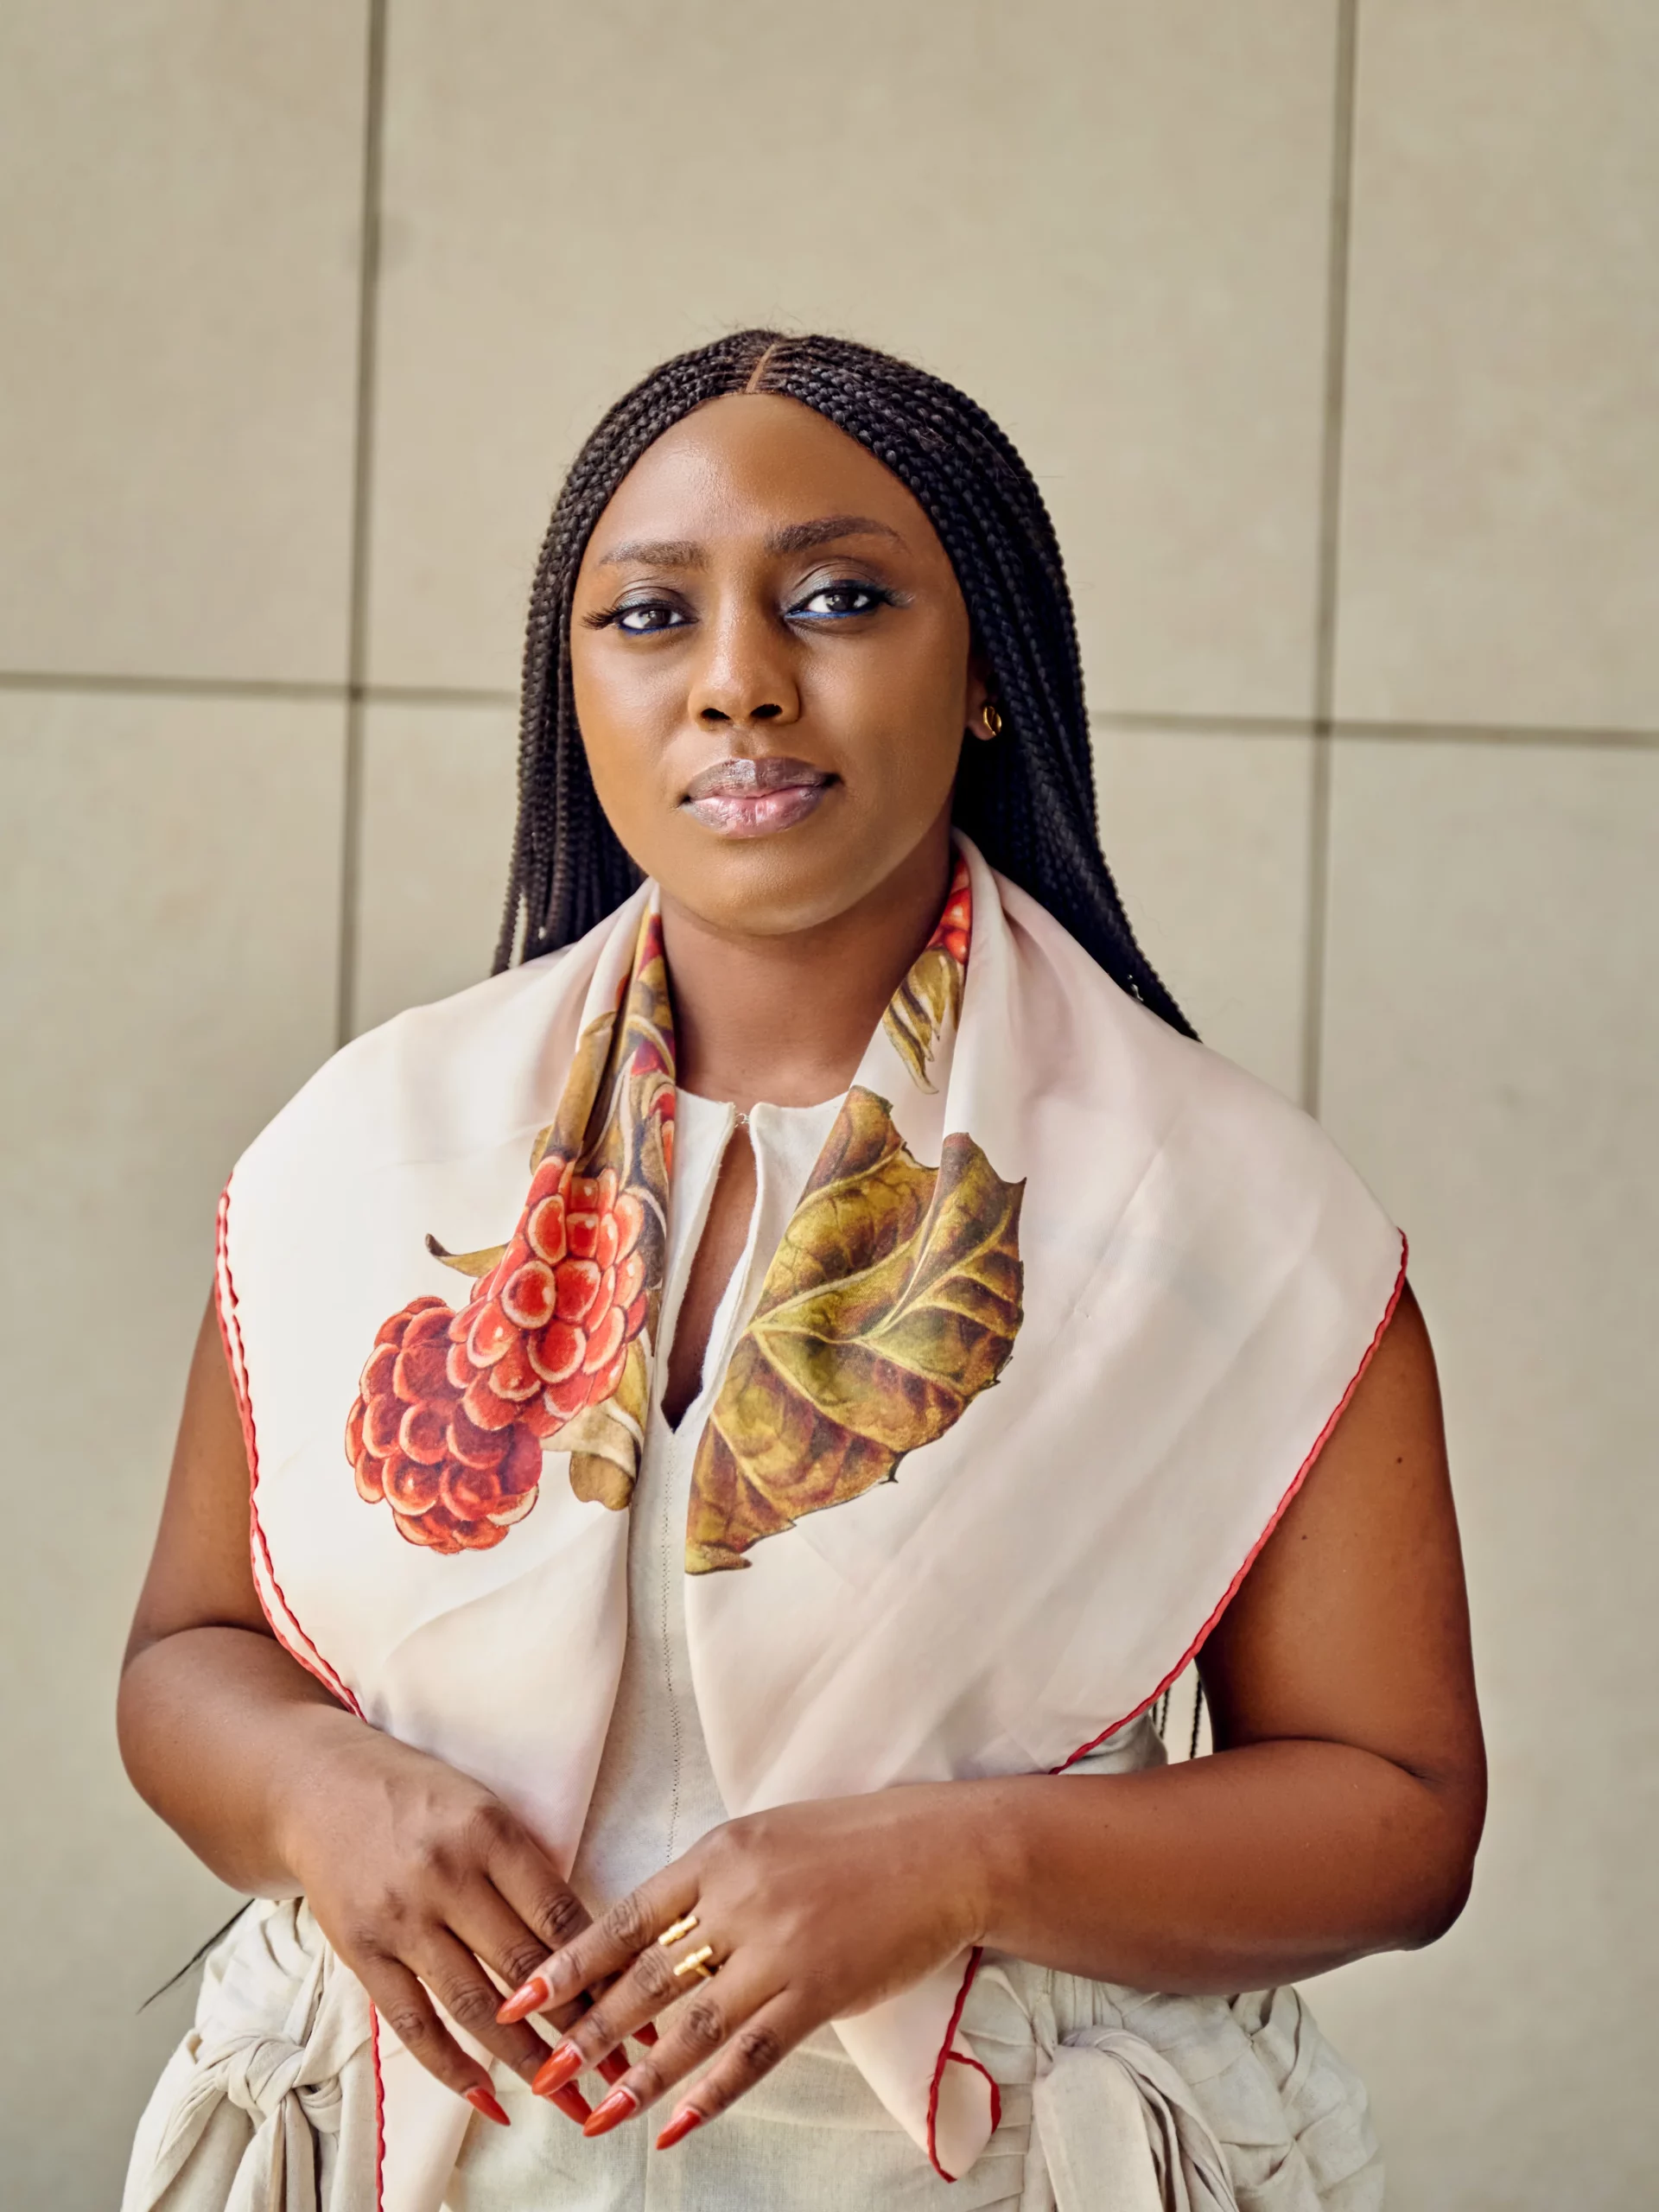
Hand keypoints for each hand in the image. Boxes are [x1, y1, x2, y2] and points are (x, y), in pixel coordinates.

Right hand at [280, 1723, 623, 2124]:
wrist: (320, 1788)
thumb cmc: (419, 1797)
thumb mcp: (484, 1810)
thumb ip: (527, 1870)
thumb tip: (589, 1945)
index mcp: (488, 1833)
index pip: (559, 1915)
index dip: (603, 1971)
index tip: (636, 2011)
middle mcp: (446, 1877)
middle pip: (525, 1969)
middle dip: (577, 2029)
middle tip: (618, 2074)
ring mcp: (401, 1920)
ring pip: (476, 2008)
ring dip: (526, 2061)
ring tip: (567, 2098)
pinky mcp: (362, 1954)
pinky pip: (415, 2024)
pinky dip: (453, 2069)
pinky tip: (489, 2099)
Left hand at [495, 1785, 986, 2145]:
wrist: (944, 1852)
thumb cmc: (858, 1839)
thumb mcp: (770, 1836)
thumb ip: (714, 1880)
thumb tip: (656, 1931)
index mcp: (721, 1853)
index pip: (626, 1916)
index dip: (571, 1962)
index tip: (524, 1995)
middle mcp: (741, 1901)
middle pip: (647, 1977)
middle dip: (587, 2030)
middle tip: (541, 2068)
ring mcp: (780, 1951)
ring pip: (691, 2025)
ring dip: (637, 2076)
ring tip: (593, 2112)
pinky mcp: (819, 1993)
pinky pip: (752, 2054)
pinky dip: (709, 2095)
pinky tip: (673, 2126)